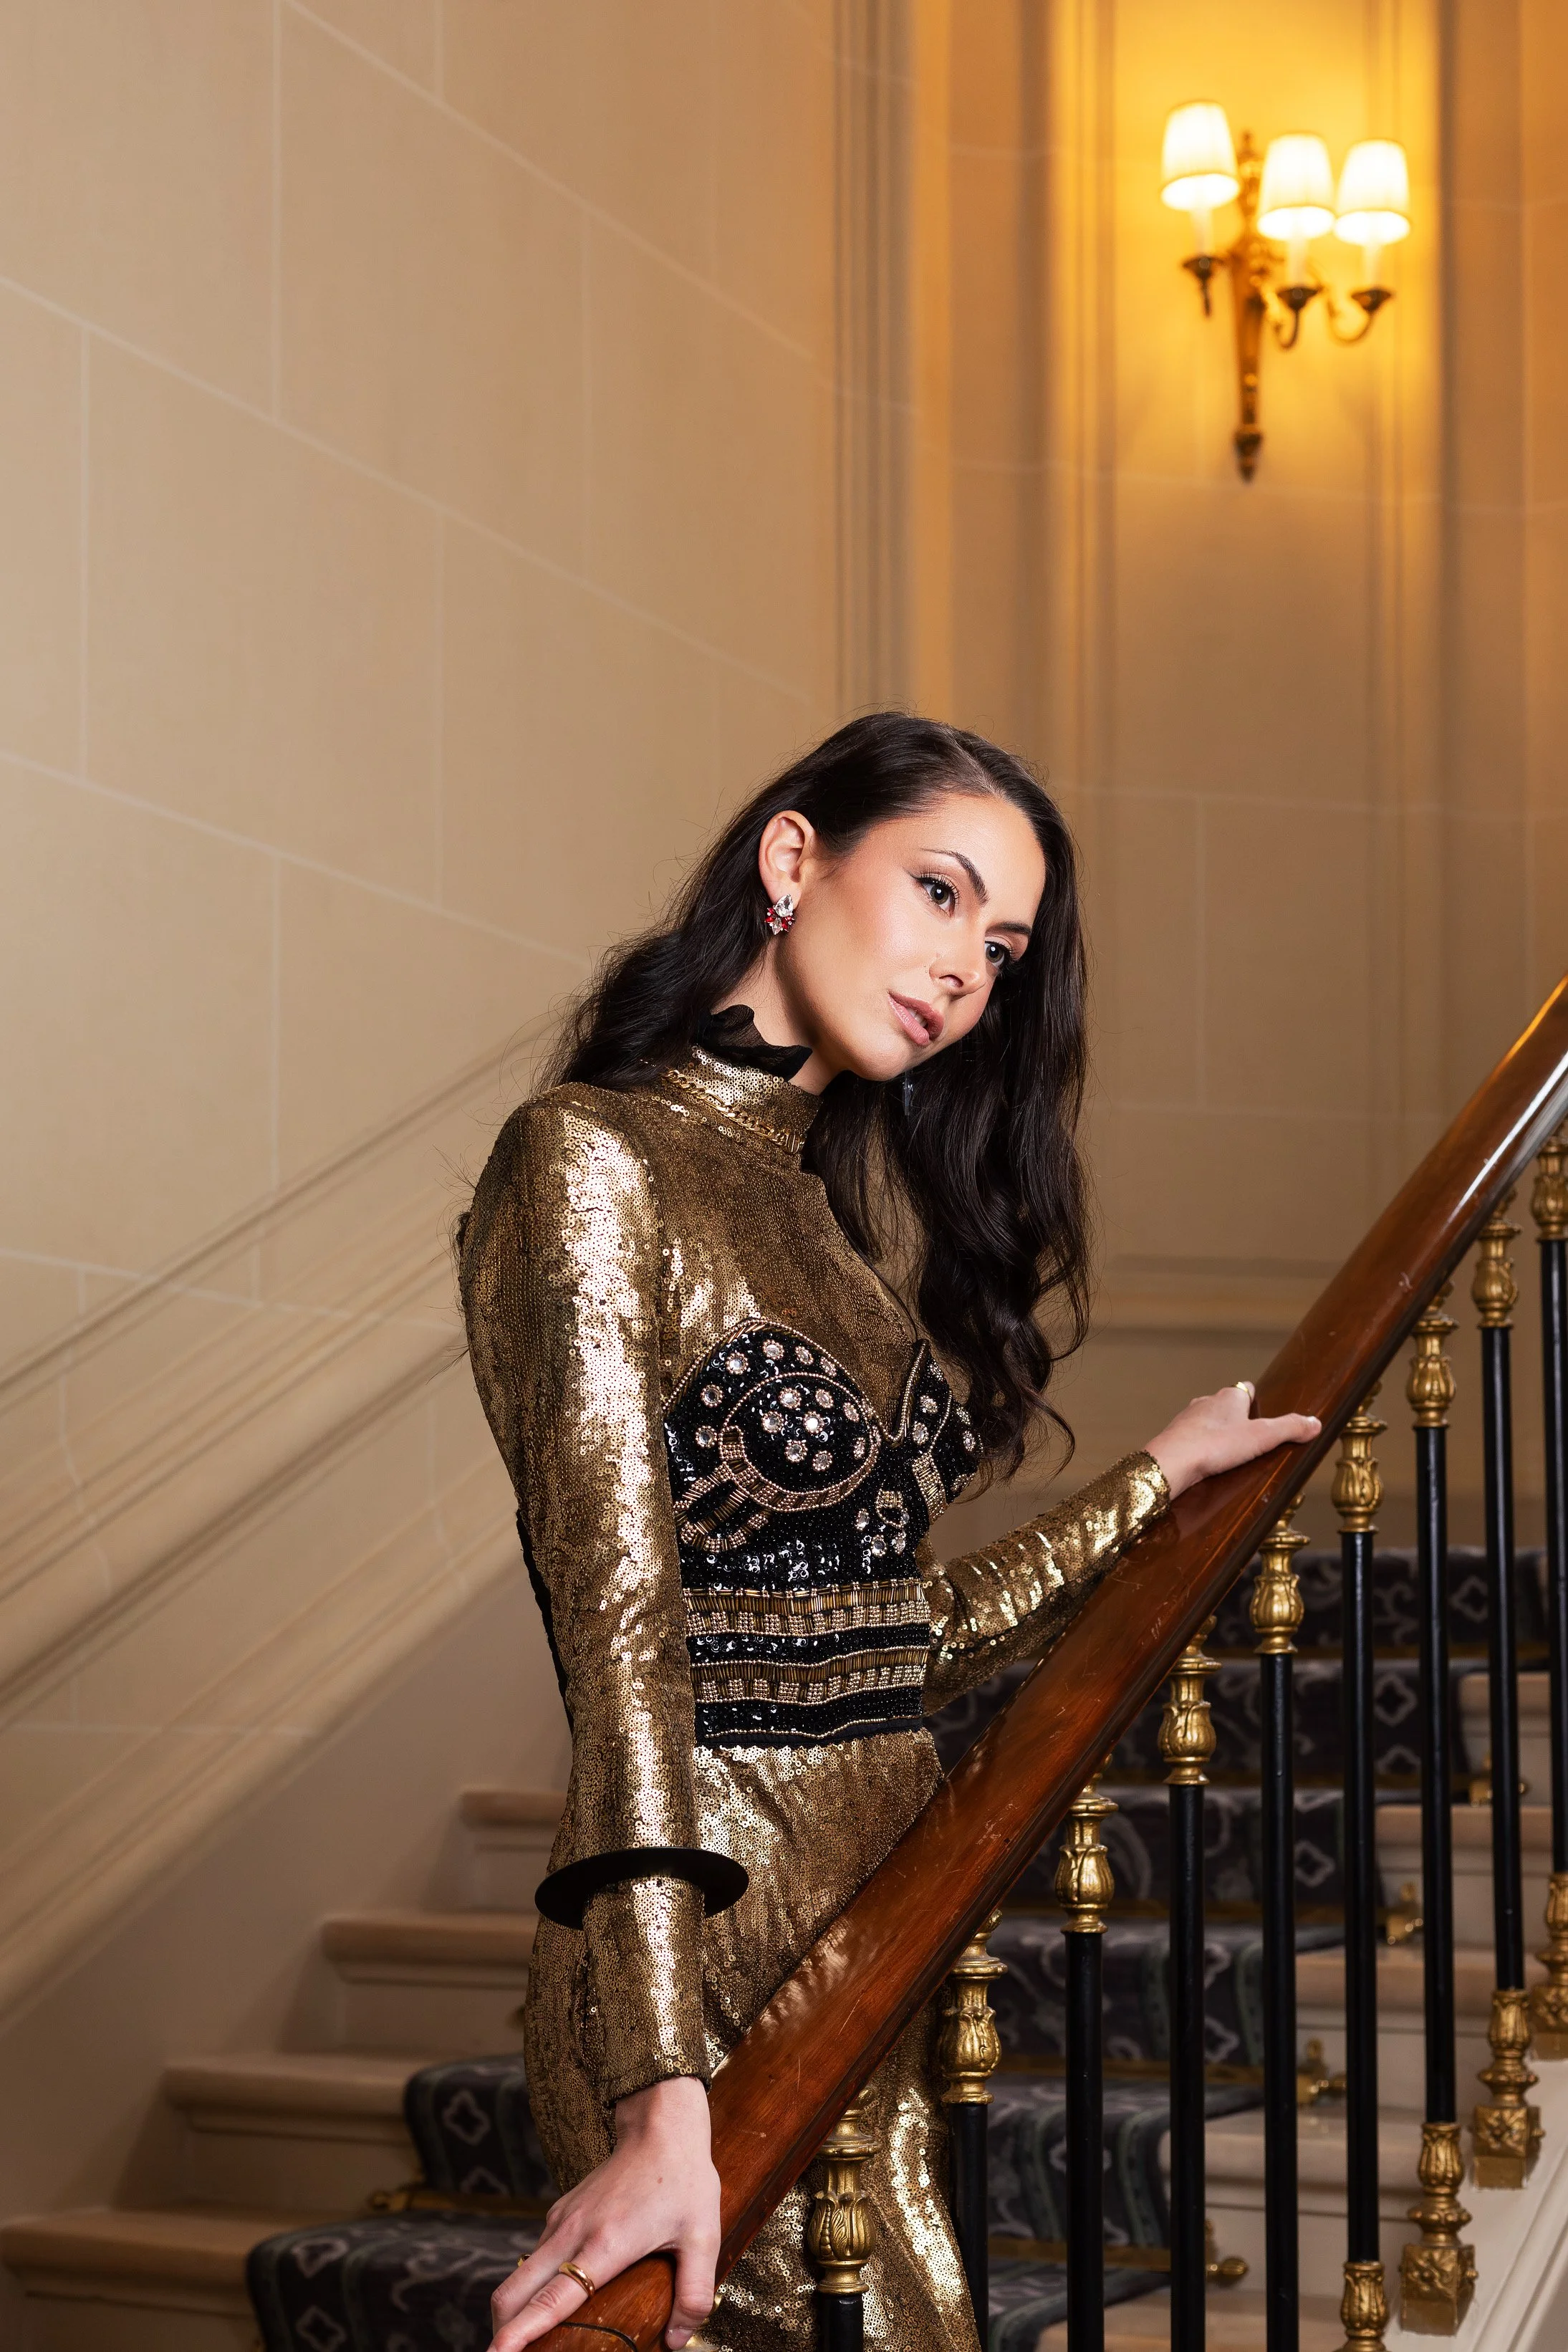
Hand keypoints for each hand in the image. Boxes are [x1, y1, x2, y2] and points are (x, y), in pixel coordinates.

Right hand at [489, 2075, 718, 2349]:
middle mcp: (572, 2233)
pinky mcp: (561, 2212)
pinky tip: (550, 2302)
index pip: (550, 2300)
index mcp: (604, 2244)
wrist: (661, 2125)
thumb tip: (675, 2341)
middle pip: (514, 2292)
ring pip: (519, 2276)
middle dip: (503, 2331)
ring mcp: (562, 2220)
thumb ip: (693, 2294)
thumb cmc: (683, 2180)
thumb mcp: (702, 2237)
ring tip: (527, 2344)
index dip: (520, 2333)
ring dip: (514, 2310)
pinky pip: (535, 2258)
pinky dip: (530, 2288)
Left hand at [1145, 1381, 1320, 1500]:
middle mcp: (1206, 1402)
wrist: (1172, 1460)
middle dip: (1237, 1417)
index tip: (1263, 1408)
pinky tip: (1207, 1459)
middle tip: (1250, 1434)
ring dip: (1218, 1431)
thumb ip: (1290, 1428)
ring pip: (1207, 1420)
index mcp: (1229, 1396)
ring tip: (1229, 1449)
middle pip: (1226, 1404)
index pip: (1246, 1389)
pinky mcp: (1176, 1437)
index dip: (1255, 1398)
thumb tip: (1315, 1422)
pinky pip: (1193, 1437)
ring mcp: (1188, 1418)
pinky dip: (1202, 1445)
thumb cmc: (1216, 1444)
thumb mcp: (1262, 1437)